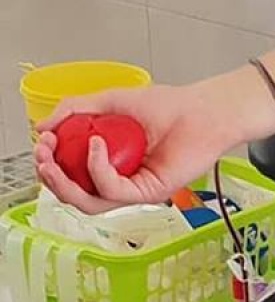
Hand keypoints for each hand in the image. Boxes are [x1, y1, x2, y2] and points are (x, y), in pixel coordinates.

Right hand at [32, 78, 247, 214]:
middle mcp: (119, 179)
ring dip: (64, 182)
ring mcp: (134, 188)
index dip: (50, 162)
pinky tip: (95, 146)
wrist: (205, 110)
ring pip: (88, 201)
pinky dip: (97, 169)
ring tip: (54, 158)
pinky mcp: (149, 192)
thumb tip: (43, 126)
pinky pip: (112, 190)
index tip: (43, 141)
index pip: (70, 174)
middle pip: (73, 193)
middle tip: (43, 156)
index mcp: (108, 161)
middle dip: (50, 176)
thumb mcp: (113, 100)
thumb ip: (77, 109)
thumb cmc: (171, 106)